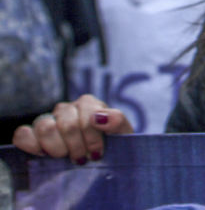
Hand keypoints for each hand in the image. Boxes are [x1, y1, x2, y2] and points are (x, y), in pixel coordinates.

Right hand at [12, 94, 132, 163]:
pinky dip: (31, 145)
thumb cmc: (112, 144)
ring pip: (44, 127)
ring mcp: (48, 120)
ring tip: (66, 157)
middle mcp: (67, 109)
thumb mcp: (122, 133)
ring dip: (57, 148)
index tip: (97, 153)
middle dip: (76, 146)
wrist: (102, 156)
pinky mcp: (33, 134)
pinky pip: (23, 134)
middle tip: (83, 159)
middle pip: (66, 124)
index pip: (86, 115)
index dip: (92, 137)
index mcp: (88, 104)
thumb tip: (100, 117)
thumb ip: (117, 120)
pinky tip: (44, 154)